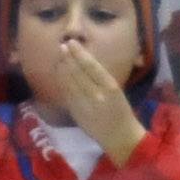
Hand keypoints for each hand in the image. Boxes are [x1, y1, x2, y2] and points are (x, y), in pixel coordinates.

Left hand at [44, 33, 146, 163]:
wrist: (120, 137)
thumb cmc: (121, 111)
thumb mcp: (116, 91)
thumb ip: (100, 77)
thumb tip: (83, 60)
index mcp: (110, 87)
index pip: (91, 66)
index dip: (79, 53)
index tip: (72, 42)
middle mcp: (96, 95)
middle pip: (77, 73)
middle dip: (68, 58)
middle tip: (62, 46)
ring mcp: (84, 105)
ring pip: (69, 82)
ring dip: (62, 68)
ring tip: (59, 57)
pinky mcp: (76, 113)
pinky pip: (66, 94)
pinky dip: (62, 81)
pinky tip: (59, 73)